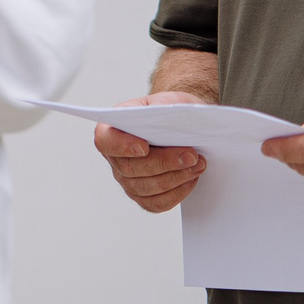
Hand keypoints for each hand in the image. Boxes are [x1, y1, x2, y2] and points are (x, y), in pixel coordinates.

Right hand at [94, 90, 211, 212]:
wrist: (182, 125)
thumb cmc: (170, 112)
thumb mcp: (167, 100)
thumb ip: (162, 107)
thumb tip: (168, 118)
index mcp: (112, 129)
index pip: (106, 140)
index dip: (122, 146)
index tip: (144, 146)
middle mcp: (115, 157)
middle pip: (130, 168)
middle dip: (164, 163)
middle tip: (191, 155)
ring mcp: (127, 179)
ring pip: (145, 188)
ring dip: (175, 178)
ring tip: (197, 165)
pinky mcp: (143, 196)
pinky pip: (156, 203)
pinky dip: (177, 193)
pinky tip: (190, 178)